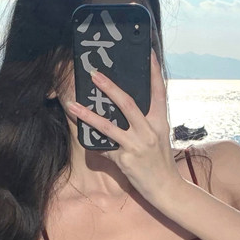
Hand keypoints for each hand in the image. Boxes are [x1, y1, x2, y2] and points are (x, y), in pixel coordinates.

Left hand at [63, 51, 182, 204]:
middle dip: (109, 87)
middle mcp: (149, 130)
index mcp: (160, 121)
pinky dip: (92, 142)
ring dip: (88, 114)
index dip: (154, 70)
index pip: (159, 90)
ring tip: (73, 105)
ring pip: (108, 126)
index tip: (148, 52)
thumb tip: (124, 108)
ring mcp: (137, 145)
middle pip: (128, 103)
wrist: (166, 188)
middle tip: (94, 74)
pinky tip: (80, 133)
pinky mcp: (126, 160)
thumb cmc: (160, 161)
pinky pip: (104, 147)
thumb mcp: (158, 137)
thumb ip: (144, 122)